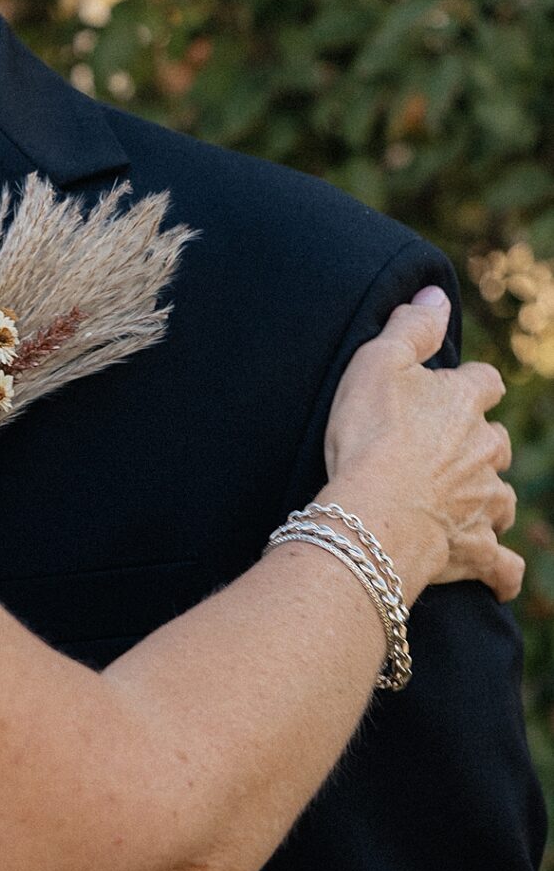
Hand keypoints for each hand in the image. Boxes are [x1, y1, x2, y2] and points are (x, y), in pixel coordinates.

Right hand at [323, 286, 520, 603]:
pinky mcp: (477, 548)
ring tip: (461, 506)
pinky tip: (496, 575)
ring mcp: (485, 502)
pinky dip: (501, 570)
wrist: (375, 511)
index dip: (468, 387)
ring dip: (486, 500)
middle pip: (495, 442)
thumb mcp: (377, 363)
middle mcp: (486, 450)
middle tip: (443, 453)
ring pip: (500, 497)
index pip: (484, 383)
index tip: (450, 393)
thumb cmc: (369, 434)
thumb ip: (411, 328)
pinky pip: (502, 564)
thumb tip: (435, 294)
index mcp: (465, 402)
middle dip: (478, 447)